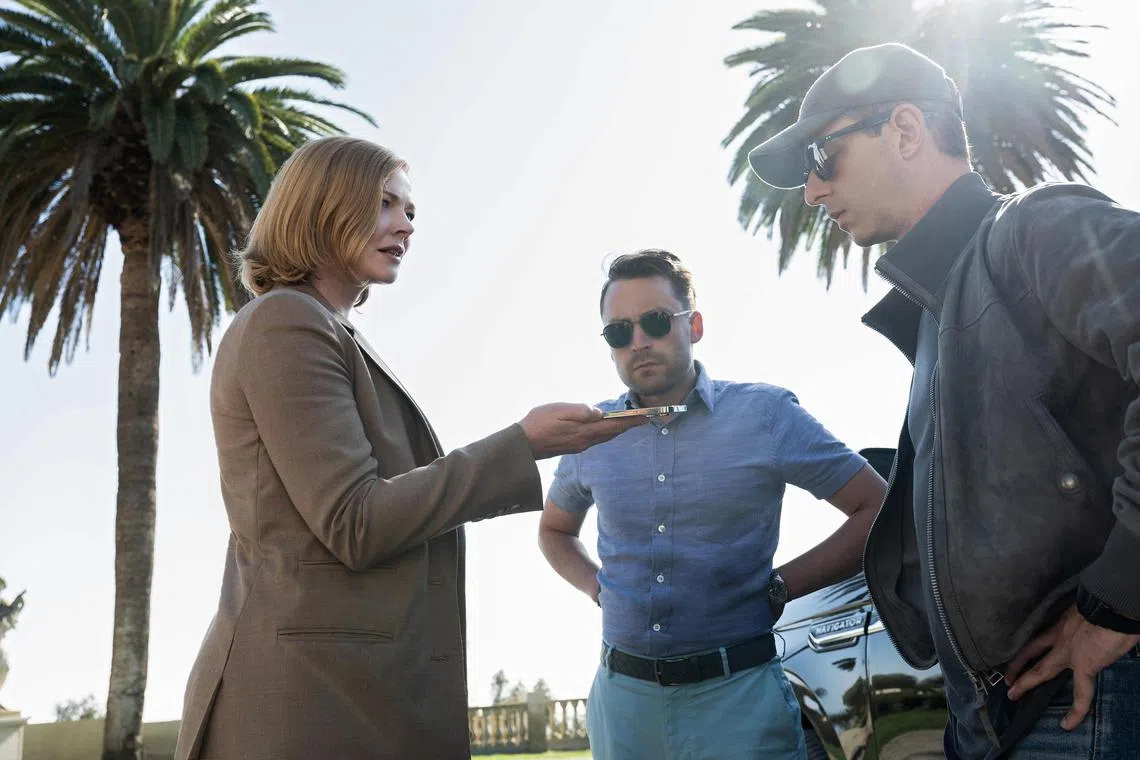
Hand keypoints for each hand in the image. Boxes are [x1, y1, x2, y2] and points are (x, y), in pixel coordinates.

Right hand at [519, 403, 646, 458]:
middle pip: (613, 431)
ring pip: (607, 436)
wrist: (523, 445)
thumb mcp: (557, 411)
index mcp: (584, 431)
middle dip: (630, 424)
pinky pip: (598, 438)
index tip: (647, 415)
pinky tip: (609, 428)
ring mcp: (580, 445)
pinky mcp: (575, 446)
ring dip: (621, 429)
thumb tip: (598, 412)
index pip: (613, 424)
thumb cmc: (537, 423)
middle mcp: (586, 440)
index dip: (631, 419)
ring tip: (632, 422)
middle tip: (646, 418)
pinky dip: (609, 432)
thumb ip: (578, 411)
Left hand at [1005, 604, 1139, 729]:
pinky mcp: (1085, 665)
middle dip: (1017, 664)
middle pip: (1031, 651)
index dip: (1032, 645)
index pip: (1042, 636)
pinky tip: (1067, 724)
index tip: (1022, 653)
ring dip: (1026, 682)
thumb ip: (1083, 620)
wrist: (1112, 605)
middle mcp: (1061, 637)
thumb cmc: (1106, 602)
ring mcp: (1070, 652)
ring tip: (1012, 695)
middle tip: (1006, 677)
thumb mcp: (1088, 609)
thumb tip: (1090, 625)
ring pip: (1042, 670)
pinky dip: (1077, 710)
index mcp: (1063, 623)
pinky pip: (1082, 694)